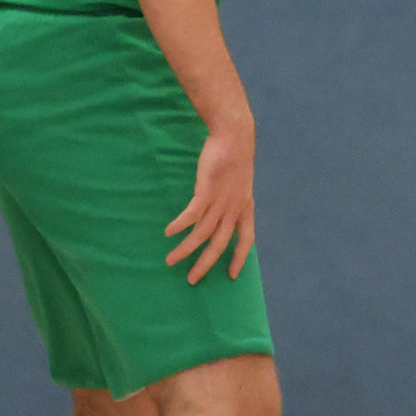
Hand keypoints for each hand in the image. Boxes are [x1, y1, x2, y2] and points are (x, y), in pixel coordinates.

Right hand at [164, 122, 257, 282]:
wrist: (234, 136)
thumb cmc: (235, 157)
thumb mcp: (240, 183)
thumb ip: (233, 199)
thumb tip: (223, 210)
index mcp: (245, 207)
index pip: (246, 239)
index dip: (240, 258)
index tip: (232, 275)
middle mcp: (234, 208)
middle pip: (219, 243)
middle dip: (205, 264)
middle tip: (192, 280)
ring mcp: (221, 200)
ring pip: (202, 233)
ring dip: (186, 249)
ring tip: (170, 260)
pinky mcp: (207, 190)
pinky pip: (192, 213)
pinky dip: (181, 224)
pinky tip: (169, 232)